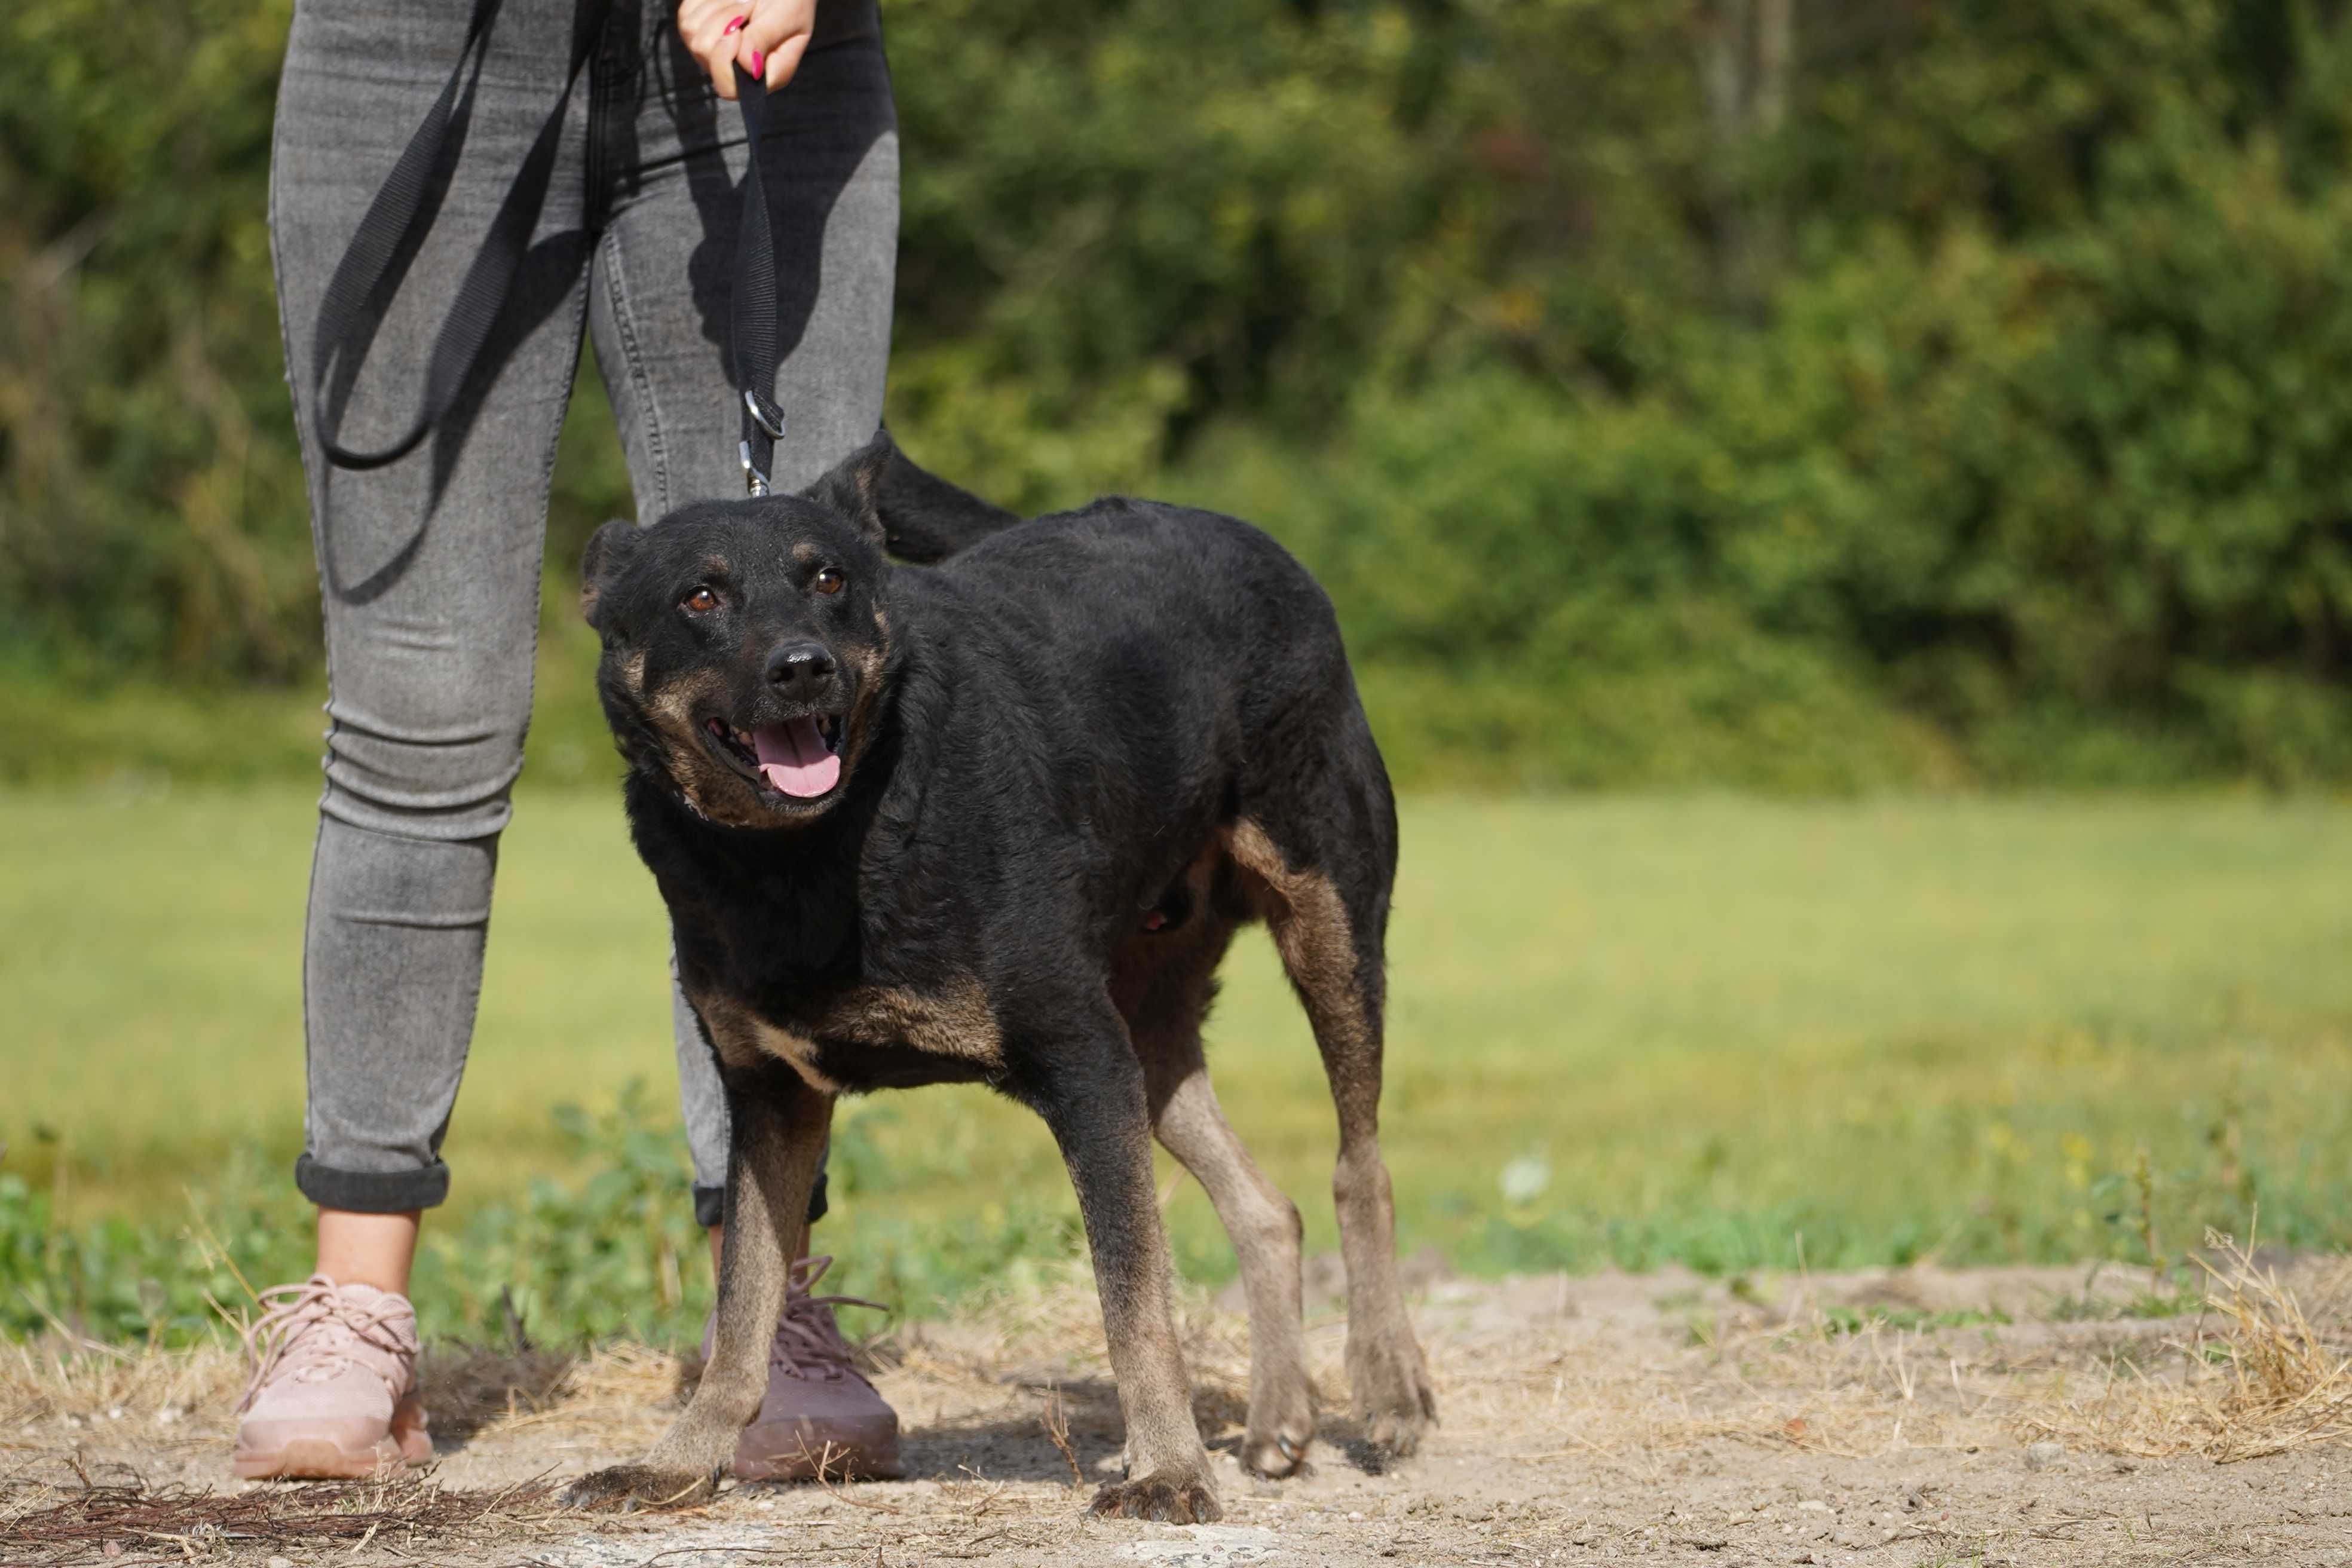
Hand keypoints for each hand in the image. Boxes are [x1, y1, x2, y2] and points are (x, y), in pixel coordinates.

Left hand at [677, 0, 816, 100]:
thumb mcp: (788, 15)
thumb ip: (766, 38)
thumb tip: (747, 66)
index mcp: (764, 75)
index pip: (729, 89)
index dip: (724, 63)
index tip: (737, 30)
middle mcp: (736, 68)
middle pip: (705, 55)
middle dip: (723, 21)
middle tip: (749, 3)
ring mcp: (714, 50)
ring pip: (692, 34)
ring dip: (717, 8)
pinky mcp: (699, 29)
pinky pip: (687, 17)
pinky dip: (705, 1)